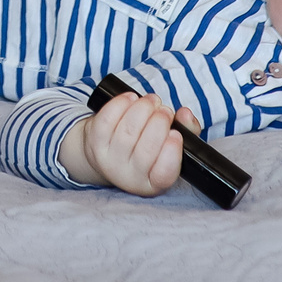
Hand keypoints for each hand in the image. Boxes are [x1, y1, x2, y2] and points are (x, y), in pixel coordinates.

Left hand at [63, 92, 200, 195]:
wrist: (106, 151)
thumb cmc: (147, 148)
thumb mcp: (171, 146)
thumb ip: (188, 131)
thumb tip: (185, 114)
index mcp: (153, 183)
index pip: (164, 174)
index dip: (171, 153)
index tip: (176, 134)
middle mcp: (128, 177)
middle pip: (145, 148)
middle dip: (159, 122)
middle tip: (165, 111)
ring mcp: (109, 161)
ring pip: (127, 131)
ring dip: (143, 109)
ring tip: (152, 102)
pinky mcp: (94, 142)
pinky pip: (107, 119)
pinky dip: (121, 103)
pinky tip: (132, 98)